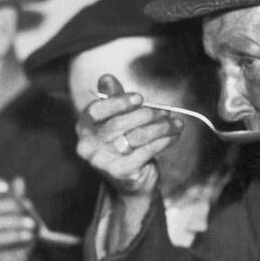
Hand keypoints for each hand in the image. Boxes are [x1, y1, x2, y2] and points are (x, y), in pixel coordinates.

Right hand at [0, 176, 35, 260]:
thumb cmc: (13, 240)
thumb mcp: (17, 218)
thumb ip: (16, 200)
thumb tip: (18, 180)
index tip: (5, 186)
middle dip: (8, 204)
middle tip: (27, 206)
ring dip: (14, 221)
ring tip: (31, 224)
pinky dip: (14, 236)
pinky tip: (28, 236)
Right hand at [74, 73, 182, 198]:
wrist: (132, 182)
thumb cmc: (126, 145)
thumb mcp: (118, 119)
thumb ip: (114, 99)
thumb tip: (107, 77)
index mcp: (84, 127)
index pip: (95, 110)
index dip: (118, 102)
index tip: (140, 98)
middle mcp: (87, 145)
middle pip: (118, 124)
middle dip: (146, 115)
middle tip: (165, 112)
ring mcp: (101, 161)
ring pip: (135, 137)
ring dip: (160, 128)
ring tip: (175, 124)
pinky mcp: (119, 173)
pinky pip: (146, 151)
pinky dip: (163, 142)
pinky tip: (173, 137)